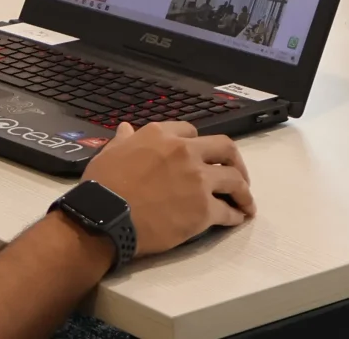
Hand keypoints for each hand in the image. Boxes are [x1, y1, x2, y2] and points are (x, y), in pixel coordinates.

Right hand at [80, 122, 253, 255]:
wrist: (106, 217)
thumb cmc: (103, 185)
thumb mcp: (110, 153)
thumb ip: (124, 140)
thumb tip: (126, 129)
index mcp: (161, 135)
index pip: (192, 132)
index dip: (199, 145)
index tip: (202, 156)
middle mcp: (185, 151)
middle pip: (225, 148)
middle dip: (236, 161)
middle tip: (239, 174)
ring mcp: (198, 180)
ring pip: (235, 180)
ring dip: (244, 191)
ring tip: (246, 202)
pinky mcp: (203, 209)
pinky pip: (228, 211)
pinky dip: (235, 216)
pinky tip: (236, 220)